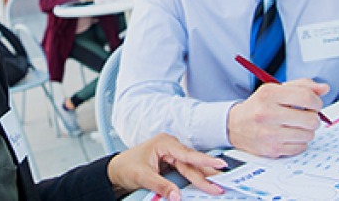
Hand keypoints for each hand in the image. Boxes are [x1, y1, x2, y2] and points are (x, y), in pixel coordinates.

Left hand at [106, 133, 225, 199]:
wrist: (117, 170)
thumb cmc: (127, 166)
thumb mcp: (143, 176)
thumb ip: (161, 186)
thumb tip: (177, 195)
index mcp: (164, 143)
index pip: (187, 154)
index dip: (204, 160)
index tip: (219, 164)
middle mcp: (170, 147)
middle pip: (191, 163)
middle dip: (207, 174)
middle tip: (221, 184)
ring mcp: (172, 155)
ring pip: (191, 168)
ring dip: (203, 177)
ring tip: (217, 186)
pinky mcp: (172, 164)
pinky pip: (186, 171)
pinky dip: (195, 179)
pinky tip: (205, 184)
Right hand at [228, 79, 329, 157]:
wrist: (235, 125)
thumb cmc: (259, 106)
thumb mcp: (275, 90)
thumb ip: (300, 86)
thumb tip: (324, 88)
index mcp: (269, 94)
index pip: (307, 97)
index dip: (316, 101)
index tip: (314, 104)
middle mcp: (267, 113)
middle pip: (311, 119)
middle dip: (312, 118)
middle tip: (304, 116)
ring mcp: (269, 133)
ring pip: (308, 135)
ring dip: (305, 131)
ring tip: (294, 126)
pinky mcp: (272, 149)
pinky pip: (301, 147)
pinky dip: (298, 142)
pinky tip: (288, 135)